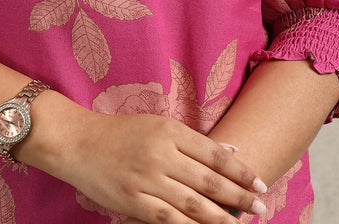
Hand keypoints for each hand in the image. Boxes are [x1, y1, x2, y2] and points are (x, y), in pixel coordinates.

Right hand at [58, 111, 267, 223]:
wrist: (77, 142)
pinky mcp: (132, 201)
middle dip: (239, 197)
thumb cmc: (120, 132)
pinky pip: (168, 220)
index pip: (214, 154)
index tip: (260, 184)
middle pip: (209, 181)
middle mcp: (161, 154)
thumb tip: (231, 153)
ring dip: (221, 218)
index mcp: (169, 131)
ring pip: (193, 205)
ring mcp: (147, 179)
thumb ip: (192, 141)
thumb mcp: (157, 125)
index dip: (240, 172)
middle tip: (260, 208)